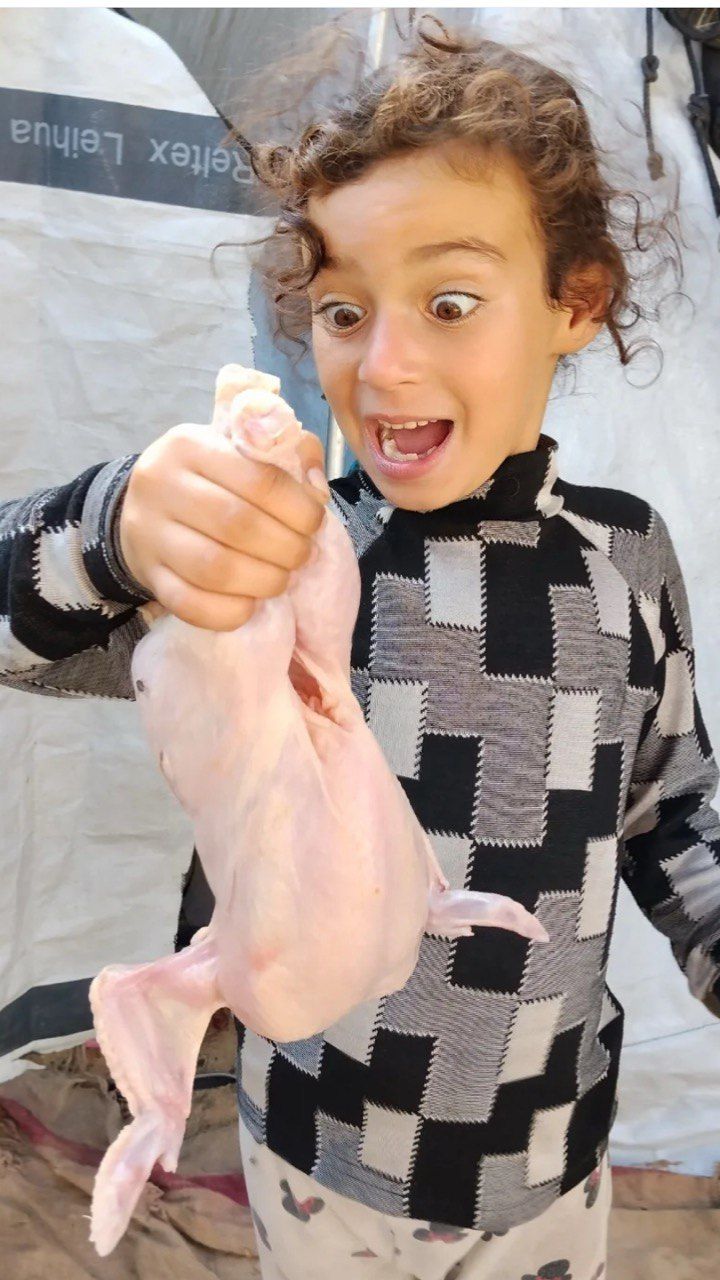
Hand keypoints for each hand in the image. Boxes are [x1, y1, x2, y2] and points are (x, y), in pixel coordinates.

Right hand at [119, 375, 328, 630]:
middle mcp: (161, 484)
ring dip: (262, 581)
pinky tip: (250, 604)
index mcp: (190, 445)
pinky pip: (189, 604)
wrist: (143, 505)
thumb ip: (290, 455)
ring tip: (280, 579)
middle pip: (237, 525)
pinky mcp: (148, 574)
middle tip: (301, 555)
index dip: (299, 508)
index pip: (259, 479)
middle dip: (285, 548)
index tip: (313, 523)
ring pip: (214, 569)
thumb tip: (317, 491)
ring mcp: (149, 533)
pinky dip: (230, 611)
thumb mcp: (241, 449)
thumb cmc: (209, 476)